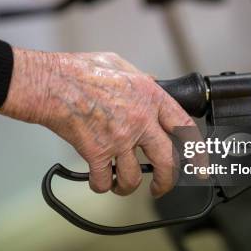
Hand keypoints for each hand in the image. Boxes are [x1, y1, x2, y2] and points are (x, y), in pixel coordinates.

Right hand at [0, 49, 196, 196]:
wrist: (51, 83)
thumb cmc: (79, 71)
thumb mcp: (118, 63)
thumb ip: (140, 78)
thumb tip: (151, 83)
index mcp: (150, 97)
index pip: (184, 127)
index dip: (197, 150)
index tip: (199, 164)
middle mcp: (139, 120)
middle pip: (166, 162)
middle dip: (166, 181)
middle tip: (162, 187)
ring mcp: (119, 139)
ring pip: (134, 177)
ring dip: (127, 186)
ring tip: (120, 184)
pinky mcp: (97, 153)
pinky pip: (104, 180)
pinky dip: (101, 185)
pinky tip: (99, 181)